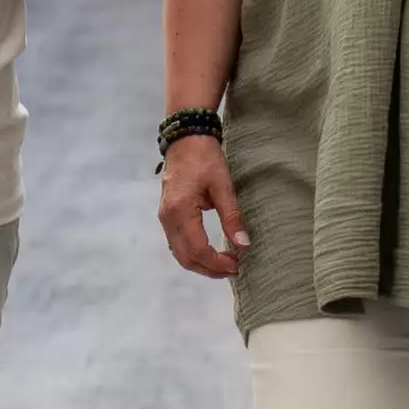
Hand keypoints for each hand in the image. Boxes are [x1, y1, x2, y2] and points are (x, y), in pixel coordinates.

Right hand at [157, 134, 247, 279]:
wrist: (186, 138)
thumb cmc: (205, 158)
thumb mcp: (223, 185)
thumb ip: (232, 216)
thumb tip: (243, 244)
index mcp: (180, 211)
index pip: (197, 250)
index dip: (217, 263)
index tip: (237, 265)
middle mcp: (167, 218)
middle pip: (185, 257)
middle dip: (209, 269)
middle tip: (234, 270)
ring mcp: (164, 217)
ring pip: (179, 253)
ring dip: (201, 264)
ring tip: (225, 264)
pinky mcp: (167, 215)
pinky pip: (177, 243)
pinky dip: (193, 254)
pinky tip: (210, 253)